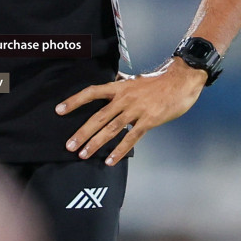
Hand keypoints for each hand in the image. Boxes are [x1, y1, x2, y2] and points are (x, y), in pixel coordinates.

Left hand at [56, 59, 207, 163]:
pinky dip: (119, 150)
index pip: (91, 92)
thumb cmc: (159, 81)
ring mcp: (136, 110)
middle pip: (98, 116)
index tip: (59, 110)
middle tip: (69, 145)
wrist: (181, 81)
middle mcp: (124, 98)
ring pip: (111, 129)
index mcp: (119, 87)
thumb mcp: (135, 80)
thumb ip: (121, 86)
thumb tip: (110, 87)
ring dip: (96, 143)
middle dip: (82, 132)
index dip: (74, 101)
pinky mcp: (148, 120)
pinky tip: (110, 160)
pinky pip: (131, 138)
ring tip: (83, 155)